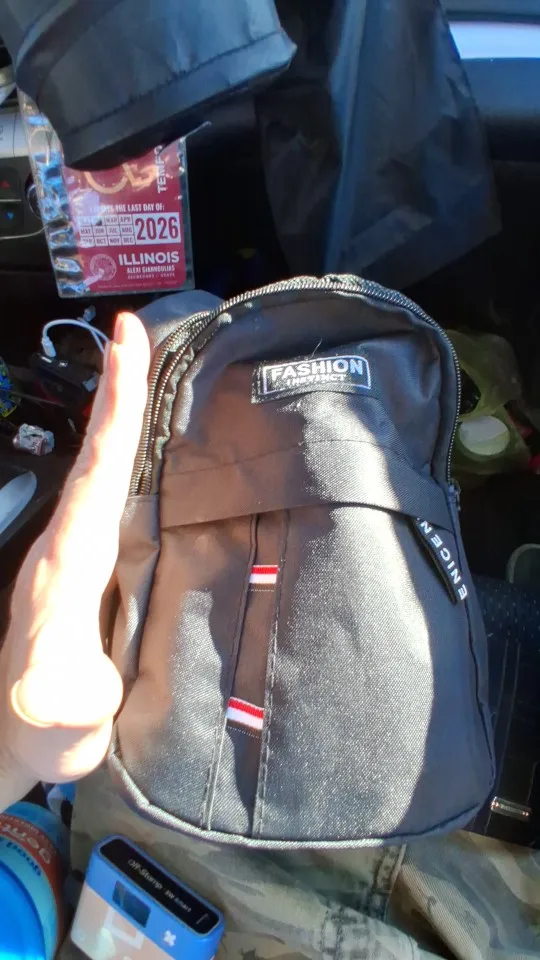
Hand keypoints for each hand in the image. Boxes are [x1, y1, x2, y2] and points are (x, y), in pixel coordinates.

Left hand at [0, 312, 148, 810]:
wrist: (16, 736)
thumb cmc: (43, 729)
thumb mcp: (57, 721)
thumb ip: (60, 701)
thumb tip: (53, 690)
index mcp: (68, 564)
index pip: (97, 474)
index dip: (115, 413)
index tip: (127, 351)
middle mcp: (65, 544)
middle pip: (96, 454)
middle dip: (116, 390)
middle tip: (137, 330)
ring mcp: (72, 550)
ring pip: (100, 467)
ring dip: (120, 413)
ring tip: (145, 365)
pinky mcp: (84, 562)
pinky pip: (109, 491)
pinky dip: (124, 451)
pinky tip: (144, 439)